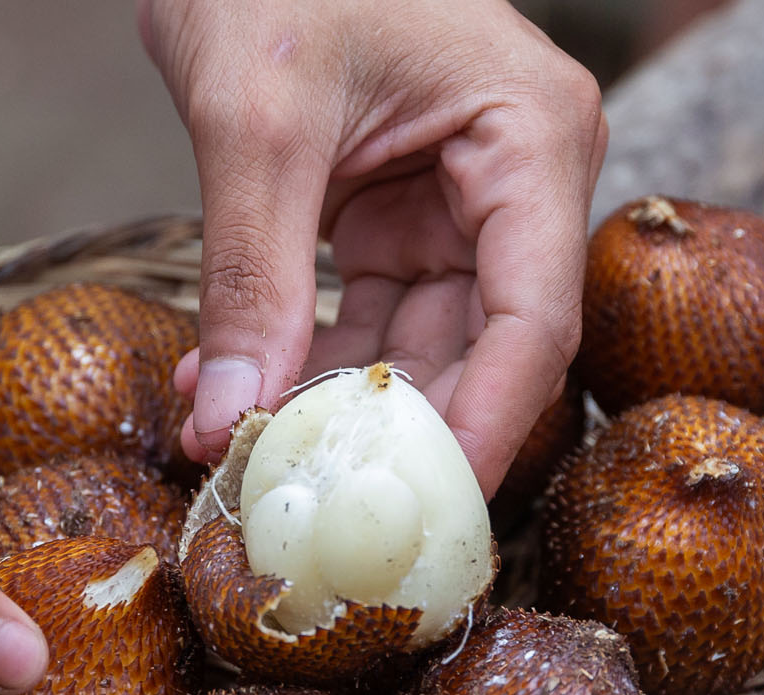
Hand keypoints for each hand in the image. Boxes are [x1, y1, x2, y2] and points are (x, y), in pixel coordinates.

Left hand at [141, 0, 606, 496]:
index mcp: (530, 136)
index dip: (485, 424)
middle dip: (389, 427)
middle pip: (479, 347)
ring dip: (329, 402)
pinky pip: (365, 317)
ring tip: (241, 446)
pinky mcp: (398, 219)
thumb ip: (252, 273)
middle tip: (312, 498)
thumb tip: (231, 416)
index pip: (533, 317)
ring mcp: (458, 204)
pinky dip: (302, 357)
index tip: (422, 505)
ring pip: (417, 346)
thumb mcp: (256, 120)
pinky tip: (229, 388)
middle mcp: (515, 179)